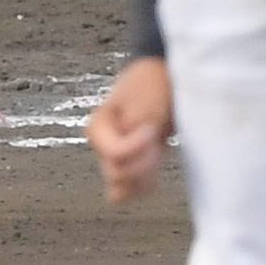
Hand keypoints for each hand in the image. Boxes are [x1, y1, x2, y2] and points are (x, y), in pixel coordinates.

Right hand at [87, 57, 172, 202]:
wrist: (167, 74)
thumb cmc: (154, 83)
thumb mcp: (144, 106)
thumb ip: (133, 143)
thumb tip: (124, 179)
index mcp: (97, 128)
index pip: (115, 155)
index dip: (139, 146)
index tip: (152, 127)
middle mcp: (101, 147)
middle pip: (117, 176)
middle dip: (143, 163)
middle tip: (157, 138)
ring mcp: (114, 158)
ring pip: (122, 189)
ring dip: (145, 175)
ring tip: (158, 149)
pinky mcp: (130, 166)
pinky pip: (132, 190)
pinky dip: (146, 181)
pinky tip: (157, 158)